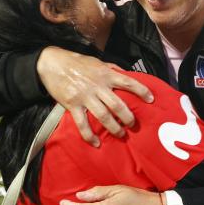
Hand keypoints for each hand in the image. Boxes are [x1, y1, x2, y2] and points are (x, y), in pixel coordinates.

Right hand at [37, 47, 153, 145]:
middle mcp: (97, 86)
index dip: (141, 91)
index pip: (128, 82)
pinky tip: (96, 143)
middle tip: (134, 124)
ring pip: (103, 116)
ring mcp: (85, 96)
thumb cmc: (76, 62)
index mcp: (106, 74)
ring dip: (114, 128)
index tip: (151, 99)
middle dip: (128, 117)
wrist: (52, 63)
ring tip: (121, 134)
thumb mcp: (97, 61)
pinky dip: (90, 136)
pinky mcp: (72, 105)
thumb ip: (112, 68)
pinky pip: (82, 124)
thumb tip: (125, 74)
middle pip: (118, 105)